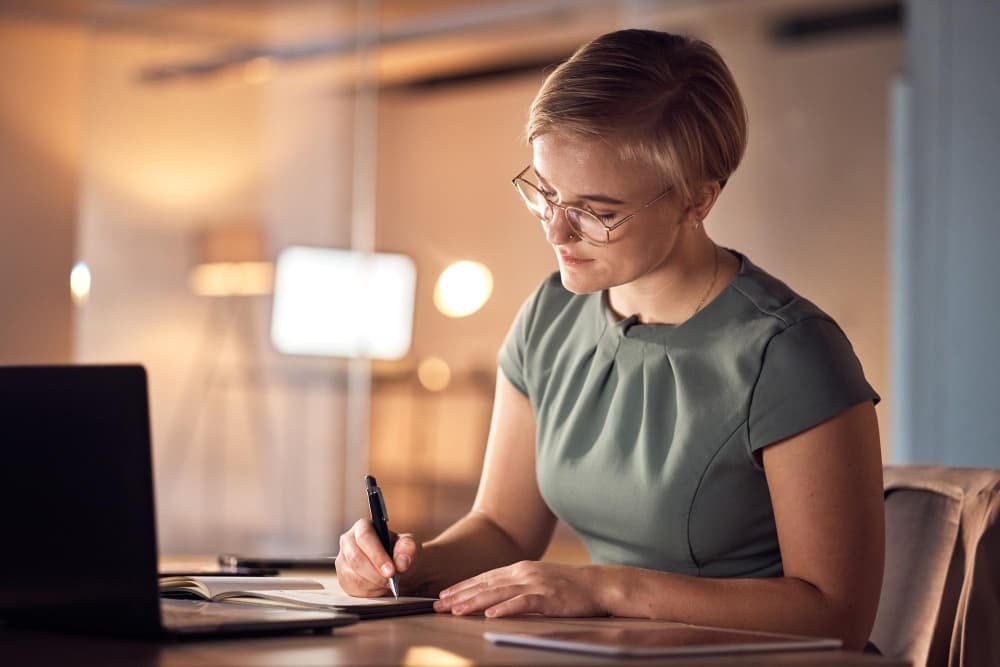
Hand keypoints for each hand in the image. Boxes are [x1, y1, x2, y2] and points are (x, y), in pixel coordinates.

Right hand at [336, 518, 419, 596]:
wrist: (395, 567)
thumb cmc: (398, 552)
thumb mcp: (407, 545)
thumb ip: (407, 548)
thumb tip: (401, 562)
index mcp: (362, 526)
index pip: (364, 537)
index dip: (377, 555)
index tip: (390, 570)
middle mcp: (348, 541)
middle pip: (356, 559)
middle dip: (375, 573)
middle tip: (390, 580)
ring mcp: (342, 560)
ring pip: (353, 576)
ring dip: (373, 583)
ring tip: (387, 582)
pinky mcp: (342, 577)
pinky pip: (352, 588)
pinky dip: (369, 591)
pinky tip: (378, 586)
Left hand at [433, 561, 607, 617]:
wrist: (597, 585)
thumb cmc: (566, 586)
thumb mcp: (536, 579)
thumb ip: (515, 584)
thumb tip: (490, 596)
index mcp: (519, 568)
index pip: (484, 577)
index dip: (462, 586)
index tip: (443, 596)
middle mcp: (524, 573)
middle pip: (486, 584)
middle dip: (461, 595)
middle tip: (439, 605)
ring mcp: (536, 584)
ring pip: (499, 593)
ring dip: (475, 602)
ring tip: (456, 610)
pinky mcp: (549, 598)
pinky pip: (524, 603)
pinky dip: (506, 608)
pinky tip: (492, 615)